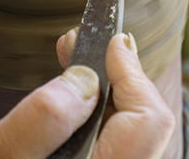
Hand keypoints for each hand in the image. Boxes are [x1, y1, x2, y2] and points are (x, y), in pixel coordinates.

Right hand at [0, 32, 174, 158]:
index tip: (112, 41)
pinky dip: (101, 120)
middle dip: (121, 79)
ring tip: (77, 66)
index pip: (146, 122)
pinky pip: (115, 150)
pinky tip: (76, 103)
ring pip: (133, 139)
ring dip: (110, 97)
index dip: (132, 74)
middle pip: (146, 129)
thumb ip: (42, 119)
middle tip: (86, 45)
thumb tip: (87, 78)